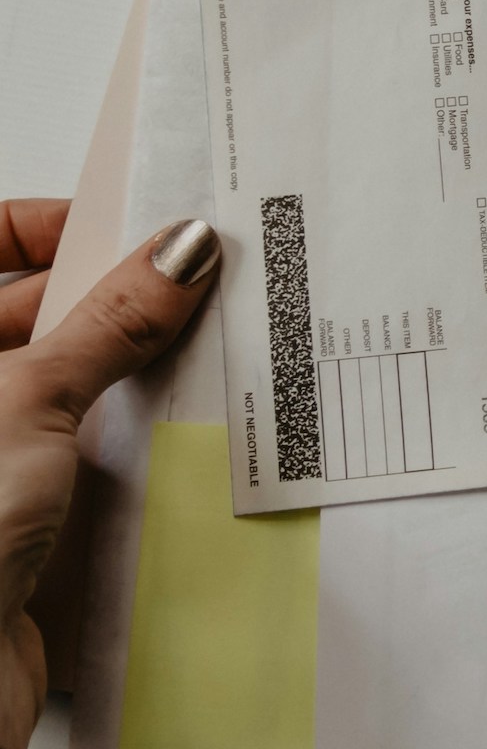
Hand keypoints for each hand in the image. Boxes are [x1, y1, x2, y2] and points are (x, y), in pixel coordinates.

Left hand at [0, 205, 217, 748]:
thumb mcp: (29, 398)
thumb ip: (109, 322)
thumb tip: (177, 252)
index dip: (48, 227)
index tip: (134, 229)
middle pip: (30, 319)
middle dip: (113, 305)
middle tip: (196, 292)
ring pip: (68, 394)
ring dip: (132, 382)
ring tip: (205, 363)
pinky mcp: (15, 521)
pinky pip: (86, 459)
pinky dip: (133, 448)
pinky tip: (184, 441)